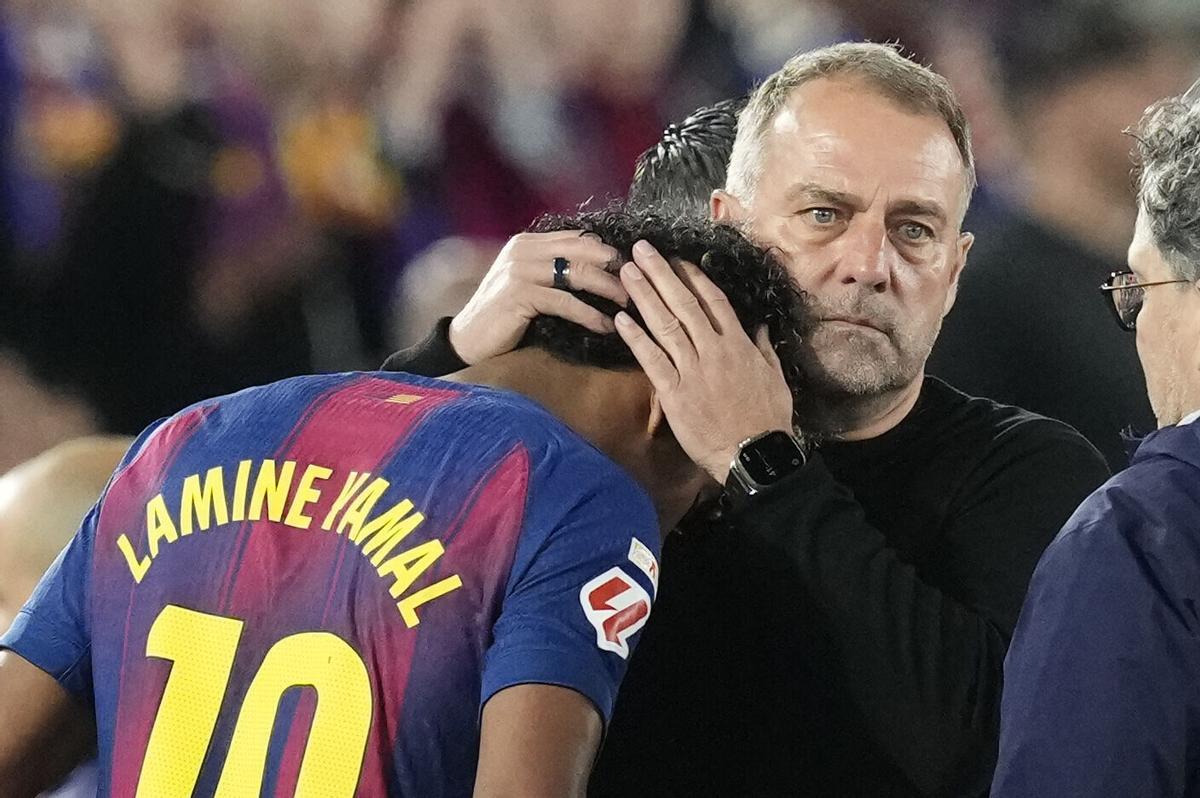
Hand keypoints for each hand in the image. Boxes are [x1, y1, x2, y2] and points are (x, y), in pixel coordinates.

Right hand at [449, 231, 626, 364]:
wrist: (467, 340)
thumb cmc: (503, 316)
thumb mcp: (528, 284)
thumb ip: (553, 270)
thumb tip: (595, 271)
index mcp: (528, 243)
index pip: (577, 238)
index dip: (606, 250)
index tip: (631, 267)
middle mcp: (524, 250)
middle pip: (582, 251)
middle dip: (614, 267)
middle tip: (638, 284)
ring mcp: (520, 270)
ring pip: (577, 273)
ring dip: (608, 289)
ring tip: (628, 304)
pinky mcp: (520, 295)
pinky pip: (565, 302)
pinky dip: (589, 315)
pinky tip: (605, 326)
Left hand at [614, 240, 793, 482]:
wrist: (753, 452)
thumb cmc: (768, 417)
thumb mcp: (775, 377)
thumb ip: (765, 348)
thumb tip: (760, 326)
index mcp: (739, 344)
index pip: (713, 301)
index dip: (692, 277)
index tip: (677, 259)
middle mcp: (713, 349)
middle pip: (683, 304)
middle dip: (660, 274)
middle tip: (640, 250)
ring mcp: (692, 369)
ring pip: (665, 324)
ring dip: (644, 295)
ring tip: (626, 272)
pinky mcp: (675, 392)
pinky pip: (652, 360)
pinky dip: (636, 338)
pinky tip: (620, 319)